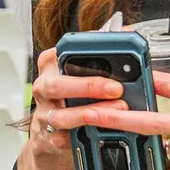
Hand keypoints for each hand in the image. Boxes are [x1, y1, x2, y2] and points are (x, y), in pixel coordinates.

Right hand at [17, 48, 124, 169]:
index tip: (110, 51)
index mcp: (50, 64)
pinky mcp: (52, 137)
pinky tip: (106, 130)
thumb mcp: (79, 69)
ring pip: (63, 115)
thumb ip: (98, 51)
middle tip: (116, 88)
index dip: (86, 51)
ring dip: (92, 112)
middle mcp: (43, 87)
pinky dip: (89, 134)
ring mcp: (45, 114)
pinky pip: (69, 138)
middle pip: (58, 84)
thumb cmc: (70, 94)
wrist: (49, 130)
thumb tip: (125, 31)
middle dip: (89, 86)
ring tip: (119, 109)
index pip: (63, 51)